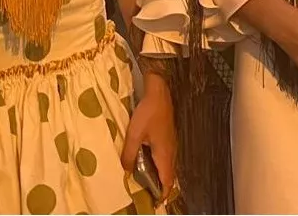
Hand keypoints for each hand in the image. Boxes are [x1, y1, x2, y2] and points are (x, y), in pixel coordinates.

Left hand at [121, 73, 176, 197]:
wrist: (160, 93)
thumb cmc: (148, 113)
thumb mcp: (134, 134)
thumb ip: (129, 154)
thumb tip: (126, 171)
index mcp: (164, 154)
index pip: (167, 181)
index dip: (162, 194)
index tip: (155, 203)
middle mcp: (171, 152)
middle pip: (168, 176)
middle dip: (160, 188)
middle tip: (147, 195)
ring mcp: (171, 145)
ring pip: (167, 167)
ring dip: (159, 177)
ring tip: (146, 183)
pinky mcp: (168, 138)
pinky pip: (165, 158)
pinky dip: (158, 166)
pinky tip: (146, 163)